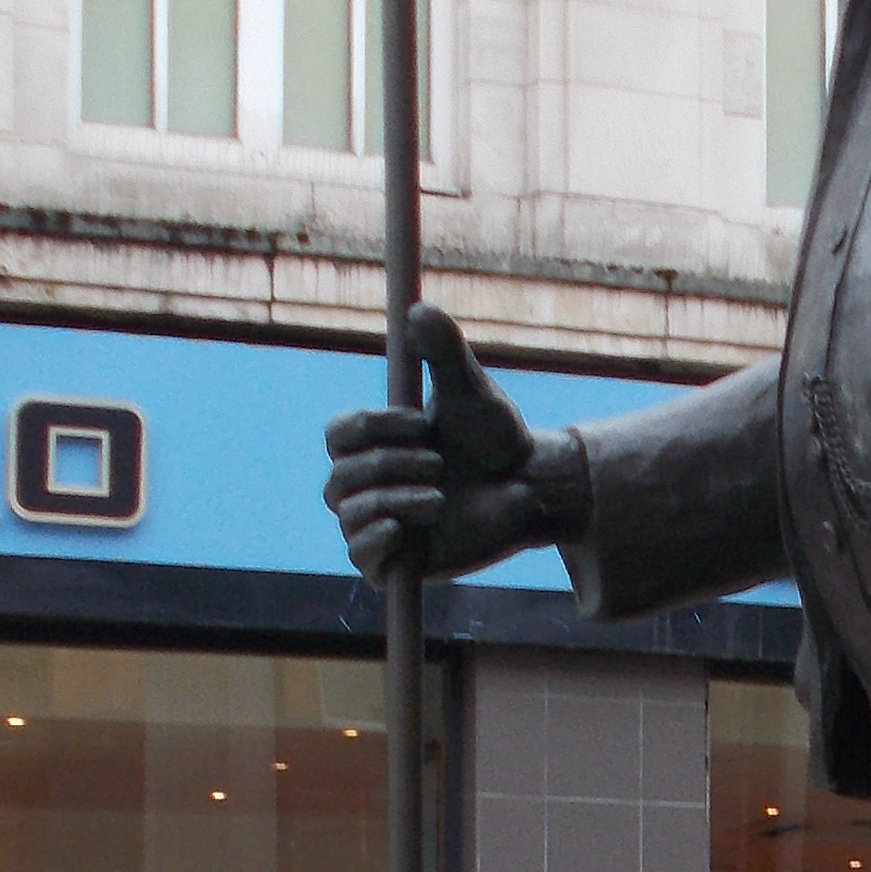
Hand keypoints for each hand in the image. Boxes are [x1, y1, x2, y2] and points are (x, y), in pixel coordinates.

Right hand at [323, 306, 580, 579]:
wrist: (532, 486)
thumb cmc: (497, 437)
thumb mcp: (473, 391)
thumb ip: (445, 352)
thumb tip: (419, 309)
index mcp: (377, 441)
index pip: (338, 434)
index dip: (370, 428)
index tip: (419, 422)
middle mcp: (372, 482)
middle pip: (339, 478)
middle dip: (386, 466)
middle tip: (438, 463)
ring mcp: (383, 522)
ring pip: (348, 515)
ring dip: (391, 500)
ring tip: (439, 497)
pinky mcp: (401, 562)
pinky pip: (360, 559)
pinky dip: (373, 543)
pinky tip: (402, 530)